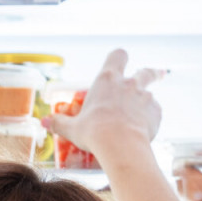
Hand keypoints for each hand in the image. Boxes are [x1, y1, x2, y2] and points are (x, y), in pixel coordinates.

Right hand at [41, 49, 163, 166]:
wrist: (120, 145)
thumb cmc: (94, 133)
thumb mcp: (73, 128)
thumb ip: (60, 123)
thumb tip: (45, 123)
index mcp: (107, 80)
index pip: (118, 56)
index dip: (119, 58)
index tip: (120, 62)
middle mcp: (128, 84)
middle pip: (145, 71)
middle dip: (150, 73)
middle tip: (155, 76)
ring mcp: (145, 97)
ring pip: (150, 93)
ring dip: (146, 102)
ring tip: (141, 117)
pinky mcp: (156, 112)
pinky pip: (155, 112)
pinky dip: (151, 119)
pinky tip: (144, 131)